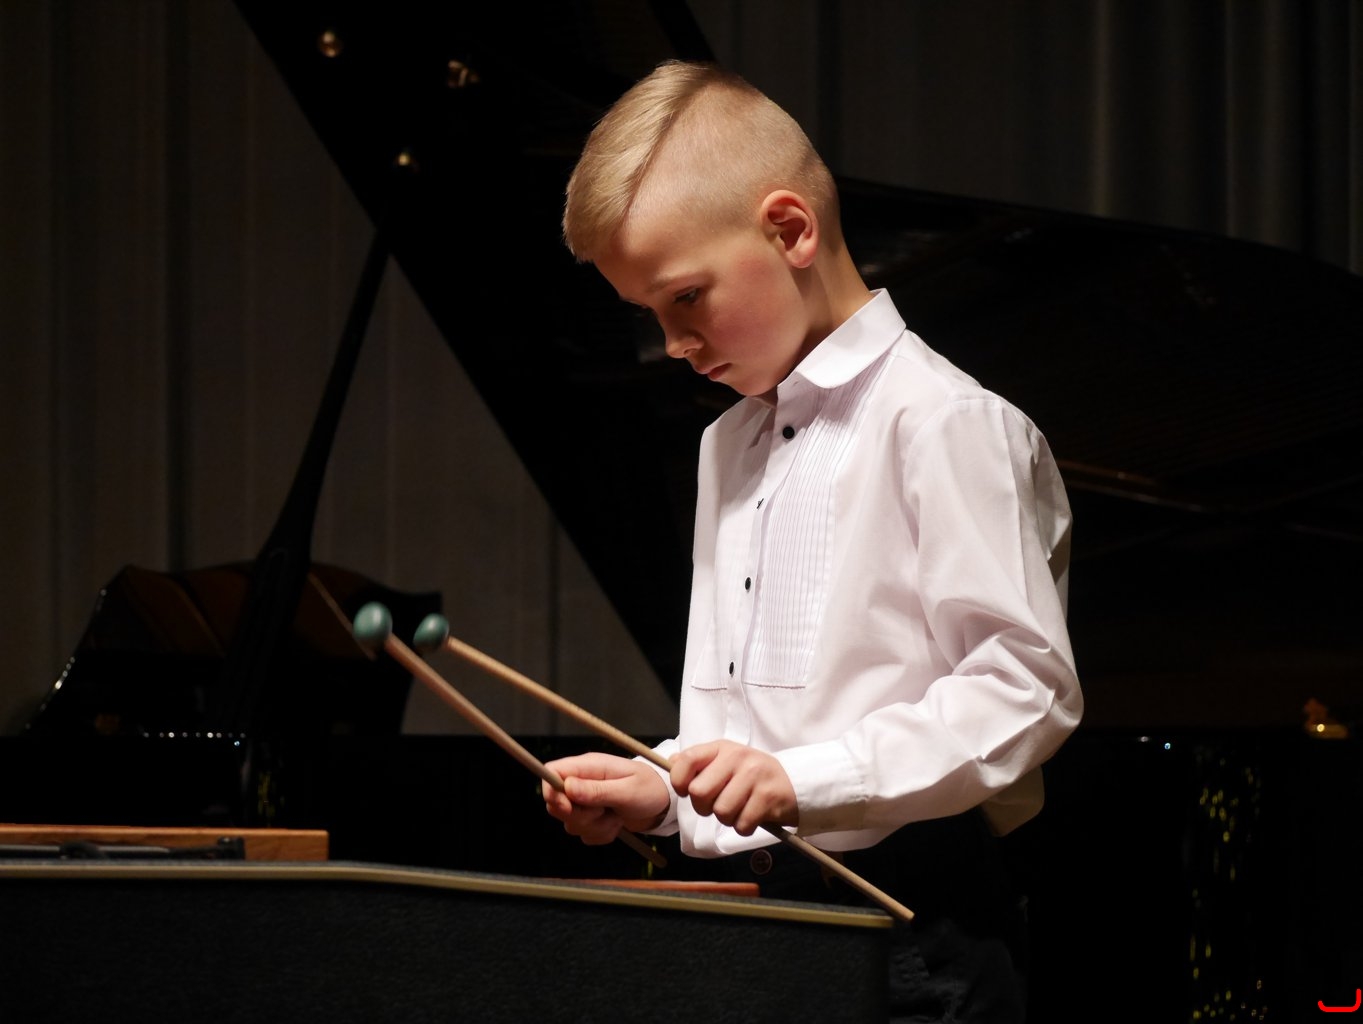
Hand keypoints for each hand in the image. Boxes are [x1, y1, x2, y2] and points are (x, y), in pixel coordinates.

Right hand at [542, 752, 670, 845]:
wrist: (664, 803)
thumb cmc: (650, 789)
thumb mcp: (627, 790)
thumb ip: (597, 790)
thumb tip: (567, 788)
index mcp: (589, 766)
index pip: (551, 772)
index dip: (552, 792)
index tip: (568, 807)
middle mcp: (583, 782)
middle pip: (556, 803)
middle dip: (579, 816)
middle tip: (604, 812)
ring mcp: (586, 800)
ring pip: (570, 822)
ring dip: (594, 827)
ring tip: (617, 817)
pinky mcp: (592, 817)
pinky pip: (583, 833)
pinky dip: (600, 834)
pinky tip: (617, 824)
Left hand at [670, 740, 797, 835]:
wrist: (794, 783)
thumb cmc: (752, 776)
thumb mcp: (725, 761)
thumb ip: (698, 763)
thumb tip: (669, 763)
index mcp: (722, 748)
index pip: (687, 760)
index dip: (679, 781)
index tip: (686, 791)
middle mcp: (737, 757)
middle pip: (699, 793)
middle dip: (704, 808)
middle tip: (718, 805)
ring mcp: (754, 775)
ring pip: (721, 812)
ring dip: (727, 819)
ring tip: (739, 810)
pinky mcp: (768, 796)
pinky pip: (741, 824)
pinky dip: (744, 827)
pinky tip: (752, 816)